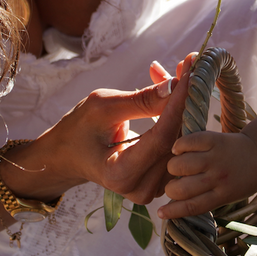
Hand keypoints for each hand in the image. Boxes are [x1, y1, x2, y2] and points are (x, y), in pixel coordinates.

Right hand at [26, 55, 194, 205]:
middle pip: (176, 140)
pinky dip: (179, 119)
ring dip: (183, 107)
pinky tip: (173, 97)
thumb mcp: (102, 107)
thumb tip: (175, 86)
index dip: (177, 102)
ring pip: (182, 142)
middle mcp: (140, 188)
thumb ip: (140, 100)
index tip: (189, 71)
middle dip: (183, 100)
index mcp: (120, 174)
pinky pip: (178, 146)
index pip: (162, 136)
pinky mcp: (160, 182)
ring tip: (178, 77)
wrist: (67, 156)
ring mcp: (152, 189)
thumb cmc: (79, 129)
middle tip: (187, 66)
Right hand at [160, 130, 256, 218]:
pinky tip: (179, 149)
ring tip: (177, 166)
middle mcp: (218, 178)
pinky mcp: (215, 139)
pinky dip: (179, 146)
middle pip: (182, 188)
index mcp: (222, 195)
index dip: (172, 212)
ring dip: (173, 166)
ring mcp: (216, 158)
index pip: (192, 207)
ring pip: (180, 165)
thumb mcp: (229, 195)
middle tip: (174, 184)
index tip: (160, 213)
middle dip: (171, 188)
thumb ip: (206, 199)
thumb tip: (176, 206)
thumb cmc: (242, 178)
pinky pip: (188, 142)